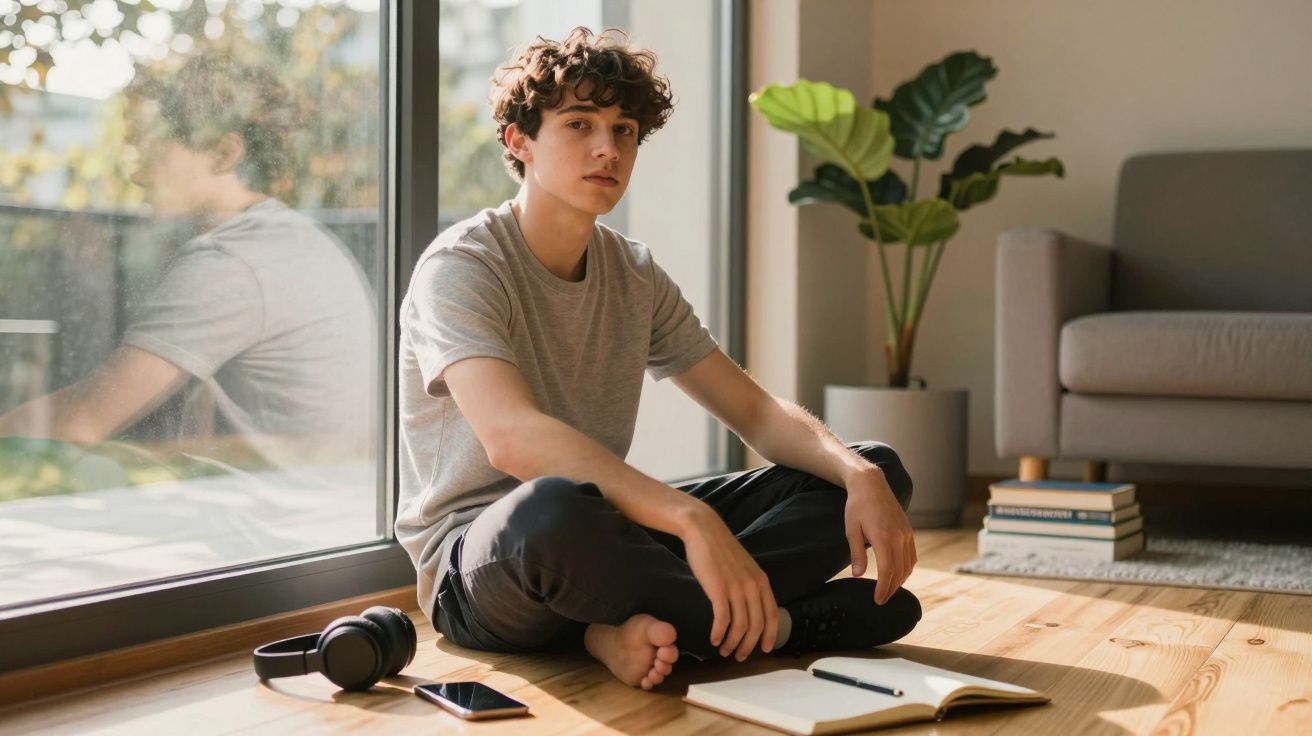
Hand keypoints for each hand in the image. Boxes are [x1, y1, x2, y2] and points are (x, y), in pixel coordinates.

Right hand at [678, 504, 778, 659]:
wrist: (704, 530)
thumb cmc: (720, 549)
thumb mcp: (744, 566)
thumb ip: (750, 585)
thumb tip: (750, 606)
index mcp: (761, 581)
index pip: (772, 615)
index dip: (770, 635)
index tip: (764, 649)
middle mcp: (752, 586)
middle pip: (756, 625)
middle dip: (749, 645)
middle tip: (739, 656)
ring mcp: (736, 588)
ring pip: (740, 626)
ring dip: (732, 643)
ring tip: (724, 650)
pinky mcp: (718, 589)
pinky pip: (722, 620)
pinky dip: (719, 634)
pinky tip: (714, 640)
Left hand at [844, 468, 916, 604]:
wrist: (871, 485)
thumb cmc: (857, 507)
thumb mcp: (851, 530)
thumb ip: (857, 554)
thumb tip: (858, 575)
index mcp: (884, 537)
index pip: (887, 571)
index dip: (883, 588)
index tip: (878, 600)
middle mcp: (899, 537)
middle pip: (899, 571)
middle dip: (891, 589)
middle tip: (882, 600)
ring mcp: (906, 534)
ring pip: (908, 565)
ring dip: (900, 581)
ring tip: (889, 590)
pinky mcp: (909, 531)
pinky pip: (912, 555)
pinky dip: (907, 568)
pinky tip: (899, 575)